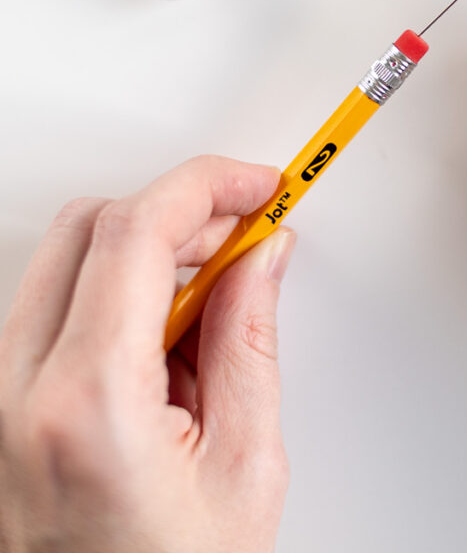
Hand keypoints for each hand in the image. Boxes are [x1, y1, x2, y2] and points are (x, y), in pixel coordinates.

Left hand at [0, 156, 294, 552]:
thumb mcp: (244, 465)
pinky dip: (113, 288)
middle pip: (92, 226)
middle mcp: (15, 392)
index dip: (207, 185)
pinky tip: (164, 330)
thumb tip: (260, 254)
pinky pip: (52, 303)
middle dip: (179, 210)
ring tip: (210, 298)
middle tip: (243, 232)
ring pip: (68, 256)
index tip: (257, 184)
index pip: (136, 231)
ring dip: (146, 249)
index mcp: (83, 405)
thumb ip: (250, 337)